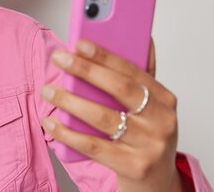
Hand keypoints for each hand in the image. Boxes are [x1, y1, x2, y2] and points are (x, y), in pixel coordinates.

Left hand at [42, 39, 184, 191]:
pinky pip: (94, 146)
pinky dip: (68, 133)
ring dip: (70, 101)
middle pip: (119, 89)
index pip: (132, 70)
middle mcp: (162, 121)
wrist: (156, 184)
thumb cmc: (145, 137)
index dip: (105, 55)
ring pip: (103, 117)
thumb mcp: (148, 106)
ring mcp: (150, 145)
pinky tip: (51, 122)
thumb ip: (140, 75)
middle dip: (85, 70)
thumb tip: (141, 37)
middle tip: (59, 58)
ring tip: (48, 90)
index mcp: (165, 99)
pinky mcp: (134, 166)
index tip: (80, 42)